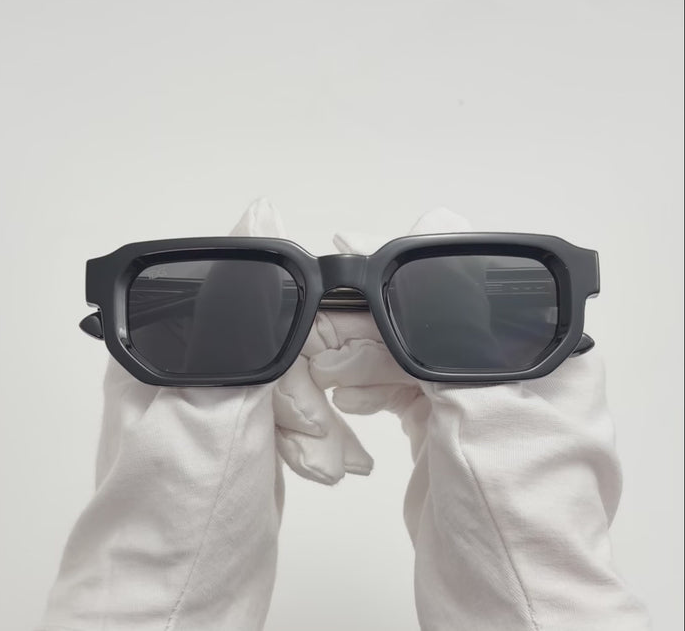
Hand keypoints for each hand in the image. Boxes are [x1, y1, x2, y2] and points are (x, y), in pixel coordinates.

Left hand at [37, 199, 370, 630]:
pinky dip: (314, 435)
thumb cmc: (176, 521)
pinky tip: (323, 459)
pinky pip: (292, 409)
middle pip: (271, 329)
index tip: (322, 340)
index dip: (291, 314)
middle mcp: (187, 368)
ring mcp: (218, 401)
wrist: (184, 602)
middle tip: (307, 420)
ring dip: (314, 413)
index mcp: (161, 349)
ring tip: (318, 452)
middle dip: (305, 377)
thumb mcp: (211, 410)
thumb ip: (241, 323)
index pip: (240, 290)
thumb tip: (259, 220)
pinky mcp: (244, 430)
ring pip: (289, 371)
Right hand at [304, 208, 650, 630]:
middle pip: (426, 325)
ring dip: (363, 362)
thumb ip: (440, 343)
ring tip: (329, 371)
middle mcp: (509, 375)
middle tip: (325, 333)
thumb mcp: (481, 416)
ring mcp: (474, 405)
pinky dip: (369, 390)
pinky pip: (400, 392)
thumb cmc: (520, 520)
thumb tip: (396, 281)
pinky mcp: (445, 432)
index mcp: (542, 357)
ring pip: (407, 358)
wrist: (506, 604)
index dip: (404, 281)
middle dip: (372, 328)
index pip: (464, 295)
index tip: (352, 268)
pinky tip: (346, 395)